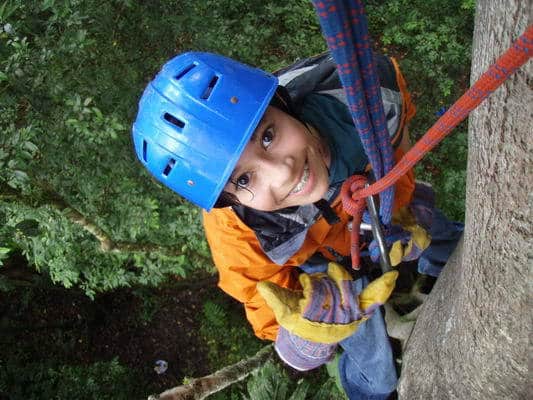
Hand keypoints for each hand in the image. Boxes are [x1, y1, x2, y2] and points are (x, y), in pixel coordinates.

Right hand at [257, 262, 397, 343]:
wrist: (314, 338)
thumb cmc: (299, 321)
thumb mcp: (284, 311)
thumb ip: (275, 297)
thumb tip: (262, 286)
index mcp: (316, 316)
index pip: (314, 293)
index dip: (309, 286)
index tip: (304, 283)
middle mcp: (335, 317)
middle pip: (330, 286)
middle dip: (321, 280)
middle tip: (313, 284)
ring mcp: (350, 314)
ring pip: (344, 285)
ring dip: (335, 279)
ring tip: (327, 282)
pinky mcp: (360, 311)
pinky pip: (373, 298)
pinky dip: (382, 288)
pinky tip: (391, 277)